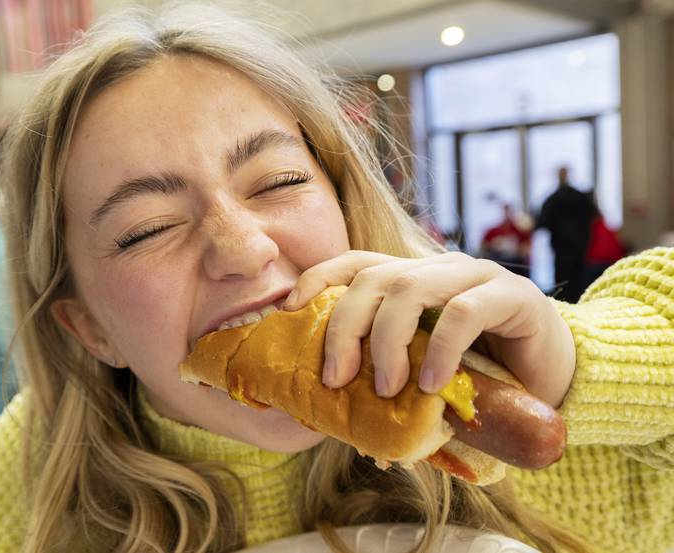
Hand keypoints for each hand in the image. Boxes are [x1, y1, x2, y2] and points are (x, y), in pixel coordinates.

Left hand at [282, 250, 575, 407]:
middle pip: (375, 277)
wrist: (555, 378)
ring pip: (411, 287)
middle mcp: (439, 269)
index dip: (319, 277)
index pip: (357, 262)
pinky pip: (463, 312)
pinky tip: (433, 385)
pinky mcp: (512, 295)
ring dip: (387, 339)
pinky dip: (440, 349)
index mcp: (414, 279)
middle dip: (345, 325)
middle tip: (335, 377)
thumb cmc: (482, 376)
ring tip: (385, 387)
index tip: (289, 310)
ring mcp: (476, 276)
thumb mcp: (423, 373)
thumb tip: (328, 411)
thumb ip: (387, 377)